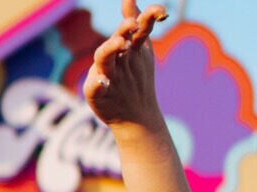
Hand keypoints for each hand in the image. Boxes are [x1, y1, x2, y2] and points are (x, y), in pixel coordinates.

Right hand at [82, 1, 167, 135]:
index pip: (137, 30)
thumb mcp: (139, 49)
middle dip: (123, 31)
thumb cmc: (134, 77)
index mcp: (125, 47)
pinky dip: (97, 84)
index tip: (161, 9)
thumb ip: (139, 23)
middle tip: (133, 23)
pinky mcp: (96, 94)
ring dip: (110, 49)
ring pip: (104, 60)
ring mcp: (104, 75)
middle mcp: (114, 58)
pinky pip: (95, 88)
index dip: (146, 18)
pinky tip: (103, 81)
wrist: (134, 115)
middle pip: (117, 41)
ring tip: (120, 43)